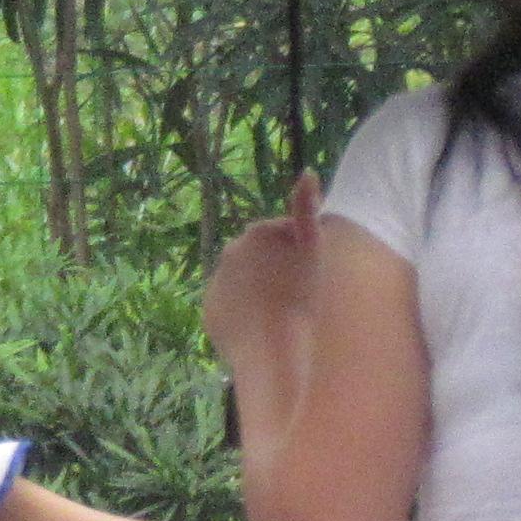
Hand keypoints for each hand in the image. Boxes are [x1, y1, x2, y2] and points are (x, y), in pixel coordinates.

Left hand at [202, 169, 323, 369]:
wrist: (272, 349)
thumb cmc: (299, 298)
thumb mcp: (312, 249)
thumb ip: (307, 209)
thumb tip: (306, 171)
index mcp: (255, 233)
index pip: (281, 236)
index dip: (297, 254)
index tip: (305, 274)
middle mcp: (228, 251)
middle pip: (258, 258)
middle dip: (272, 269)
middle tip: (292, 293)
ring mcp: (215, 281)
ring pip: (243, 282)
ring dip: (256, 290)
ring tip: (276, 312)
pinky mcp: (209, 310)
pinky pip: (229, 307)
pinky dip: (241, 312)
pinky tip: (258, 326)